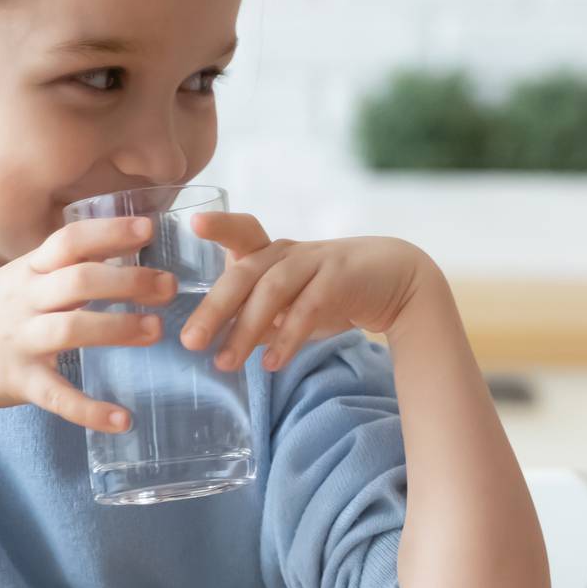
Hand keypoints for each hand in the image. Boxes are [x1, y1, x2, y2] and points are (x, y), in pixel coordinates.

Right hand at [0, 216, 173, 432]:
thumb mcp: (16, 279)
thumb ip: (60, 267)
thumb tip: (116, 247)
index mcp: (27, 272)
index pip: (69, 241)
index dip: (108, 232)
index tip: (149, 228)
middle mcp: (25, 301)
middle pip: (79, 281)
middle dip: (128, 281)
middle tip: (170, 286)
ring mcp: (20, 341)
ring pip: (71, 329)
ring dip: (117, 329)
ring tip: (156, 330)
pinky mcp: (18, 381)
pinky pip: (56, 395)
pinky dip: (89, 410)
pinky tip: (122, 419)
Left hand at [179, 214, 439, 370]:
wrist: (396, 281)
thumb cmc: (332, 291)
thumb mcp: (289, 304)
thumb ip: (256, 318)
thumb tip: (216, 345)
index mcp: (270, 253)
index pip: (240, 232)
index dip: (219, 226)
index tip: (194, 224)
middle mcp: (287, 252)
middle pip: (244, 273)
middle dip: (214, 308)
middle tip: (190, 342)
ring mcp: (315, 262)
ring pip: (272, 291)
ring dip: (245, 329)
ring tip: (225, 363)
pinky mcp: (340, 279)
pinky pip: (308, 308)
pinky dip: (288, 337)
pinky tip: (272, 363)